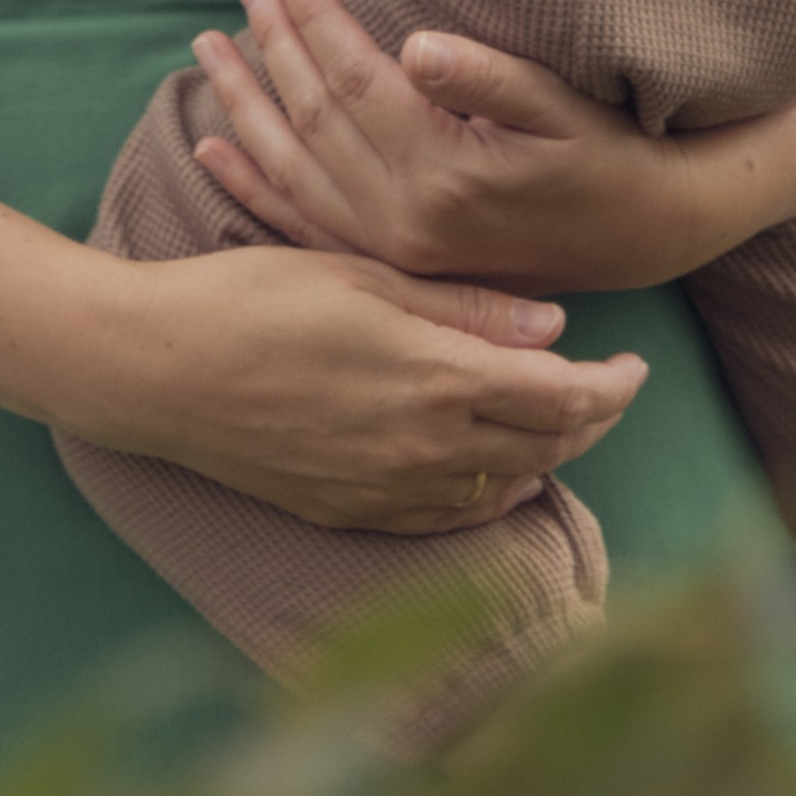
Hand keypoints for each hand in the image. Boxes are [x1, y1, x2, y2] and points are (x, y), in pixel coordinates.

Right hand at [82, 242, 646, 535]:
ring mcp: (386, 490)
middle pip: (546, 448)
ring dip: (546, 456)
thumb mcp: (366, 277)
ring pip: (503, 487)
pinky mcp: (350, 511)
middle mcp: (424, 448)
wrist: (160, 369)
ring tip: (559, 418)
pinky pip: (448, 518)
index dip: (613, 386)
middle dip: (593, 419)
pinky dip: (489, 495)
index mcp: (436, 379)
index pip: (563, 398)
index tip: (635, 362)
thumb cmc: (256, 298)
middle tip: (611, 387)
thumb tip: (555, 330)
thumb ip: (464, 308)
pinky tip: (494, 473)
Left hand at [191, 0, 764, 295]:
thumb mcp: (561, 107)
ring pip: (293, 166)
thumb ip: (487, 77)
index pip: (353, 81)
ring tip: (207, 45)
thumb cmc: (607, 153)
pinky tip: (212, 150)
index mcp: (442, 176)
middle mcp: (403, 221)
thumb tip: (416, 44)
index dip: (315, 18)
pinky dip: (253, 183)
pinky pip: (301, 220)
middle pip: (313, 117)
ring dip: (245, 103)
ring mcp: (390, 248)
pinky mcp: (389, 261)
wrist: (641, 235)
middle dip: (272, 41)